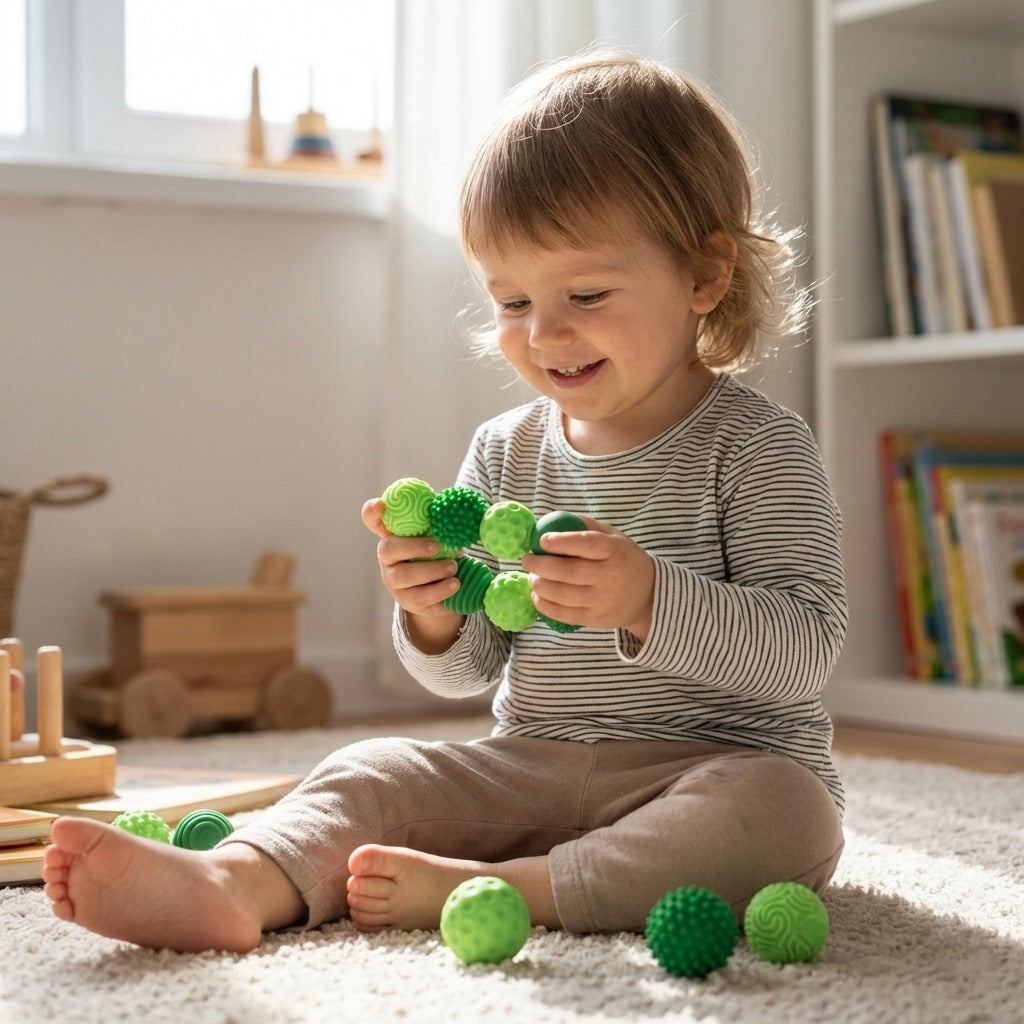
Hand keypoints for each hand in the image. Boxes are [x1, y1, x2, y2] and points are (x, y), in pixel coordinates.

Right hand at [361, 498, 464, 652]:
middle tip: (437, 546)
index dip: (373, 512)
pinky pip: (421, 596)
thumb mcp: (435, 537)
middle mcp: (387, 558)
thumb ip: (438, 523)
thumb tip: (455, 509)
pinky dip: (440, 589)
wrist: (439, 591)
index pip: (373, 520)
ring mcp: (393, 581)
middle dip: (414, 546)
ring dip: (433, 570)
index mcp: (393, 535)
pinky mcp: (407, 601)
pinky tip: (455, 584)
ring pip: (405, 576)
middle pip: (387, 549)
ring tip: (454, 567)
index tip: (380, 505)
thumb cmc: (435, 555)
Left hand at [522, 515, 654, 639]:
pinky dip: (545, 605)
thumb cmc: (623, 559)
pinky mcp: (595, 619)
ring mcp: (603, 601)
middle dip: (541, 565)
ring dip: (539, 585)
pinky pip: (564, 614)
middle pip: (569, 572)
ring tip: (532, 577)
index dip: (562, 542)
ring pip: (563, 594)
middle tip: (527, 560)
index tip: (541, 540)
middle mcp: (610, 577)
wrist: (648, 595)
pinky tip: (537, 595)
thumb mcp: (613, 536)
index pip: (587, 545)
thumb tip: (549, 520)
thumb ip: (584, 526)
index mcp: (615, 551)